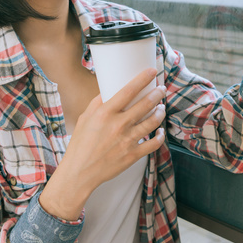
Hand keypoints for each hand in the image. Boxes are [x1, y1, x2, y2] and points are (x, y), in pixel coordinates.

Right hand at [39, 68, 165, 218]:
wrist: (80, 172)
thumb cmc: (80, 144)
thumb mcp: (85, 118)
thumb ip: (97, 103)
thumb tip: (109, 90)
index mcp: (105, 113)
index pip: (128, 90)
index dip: (143, 79)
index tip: (152, 71)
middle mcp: (118, 125)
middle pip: (145, 104)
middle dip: (157, 94)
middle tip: (161, 89)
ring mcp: (127, 140)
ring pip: (153, 122)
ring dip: (160, 112)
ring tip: (161, 107)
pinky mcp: (133, 154)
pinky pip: (153, 143)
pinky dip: (160, 136)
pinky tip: (160, 131)